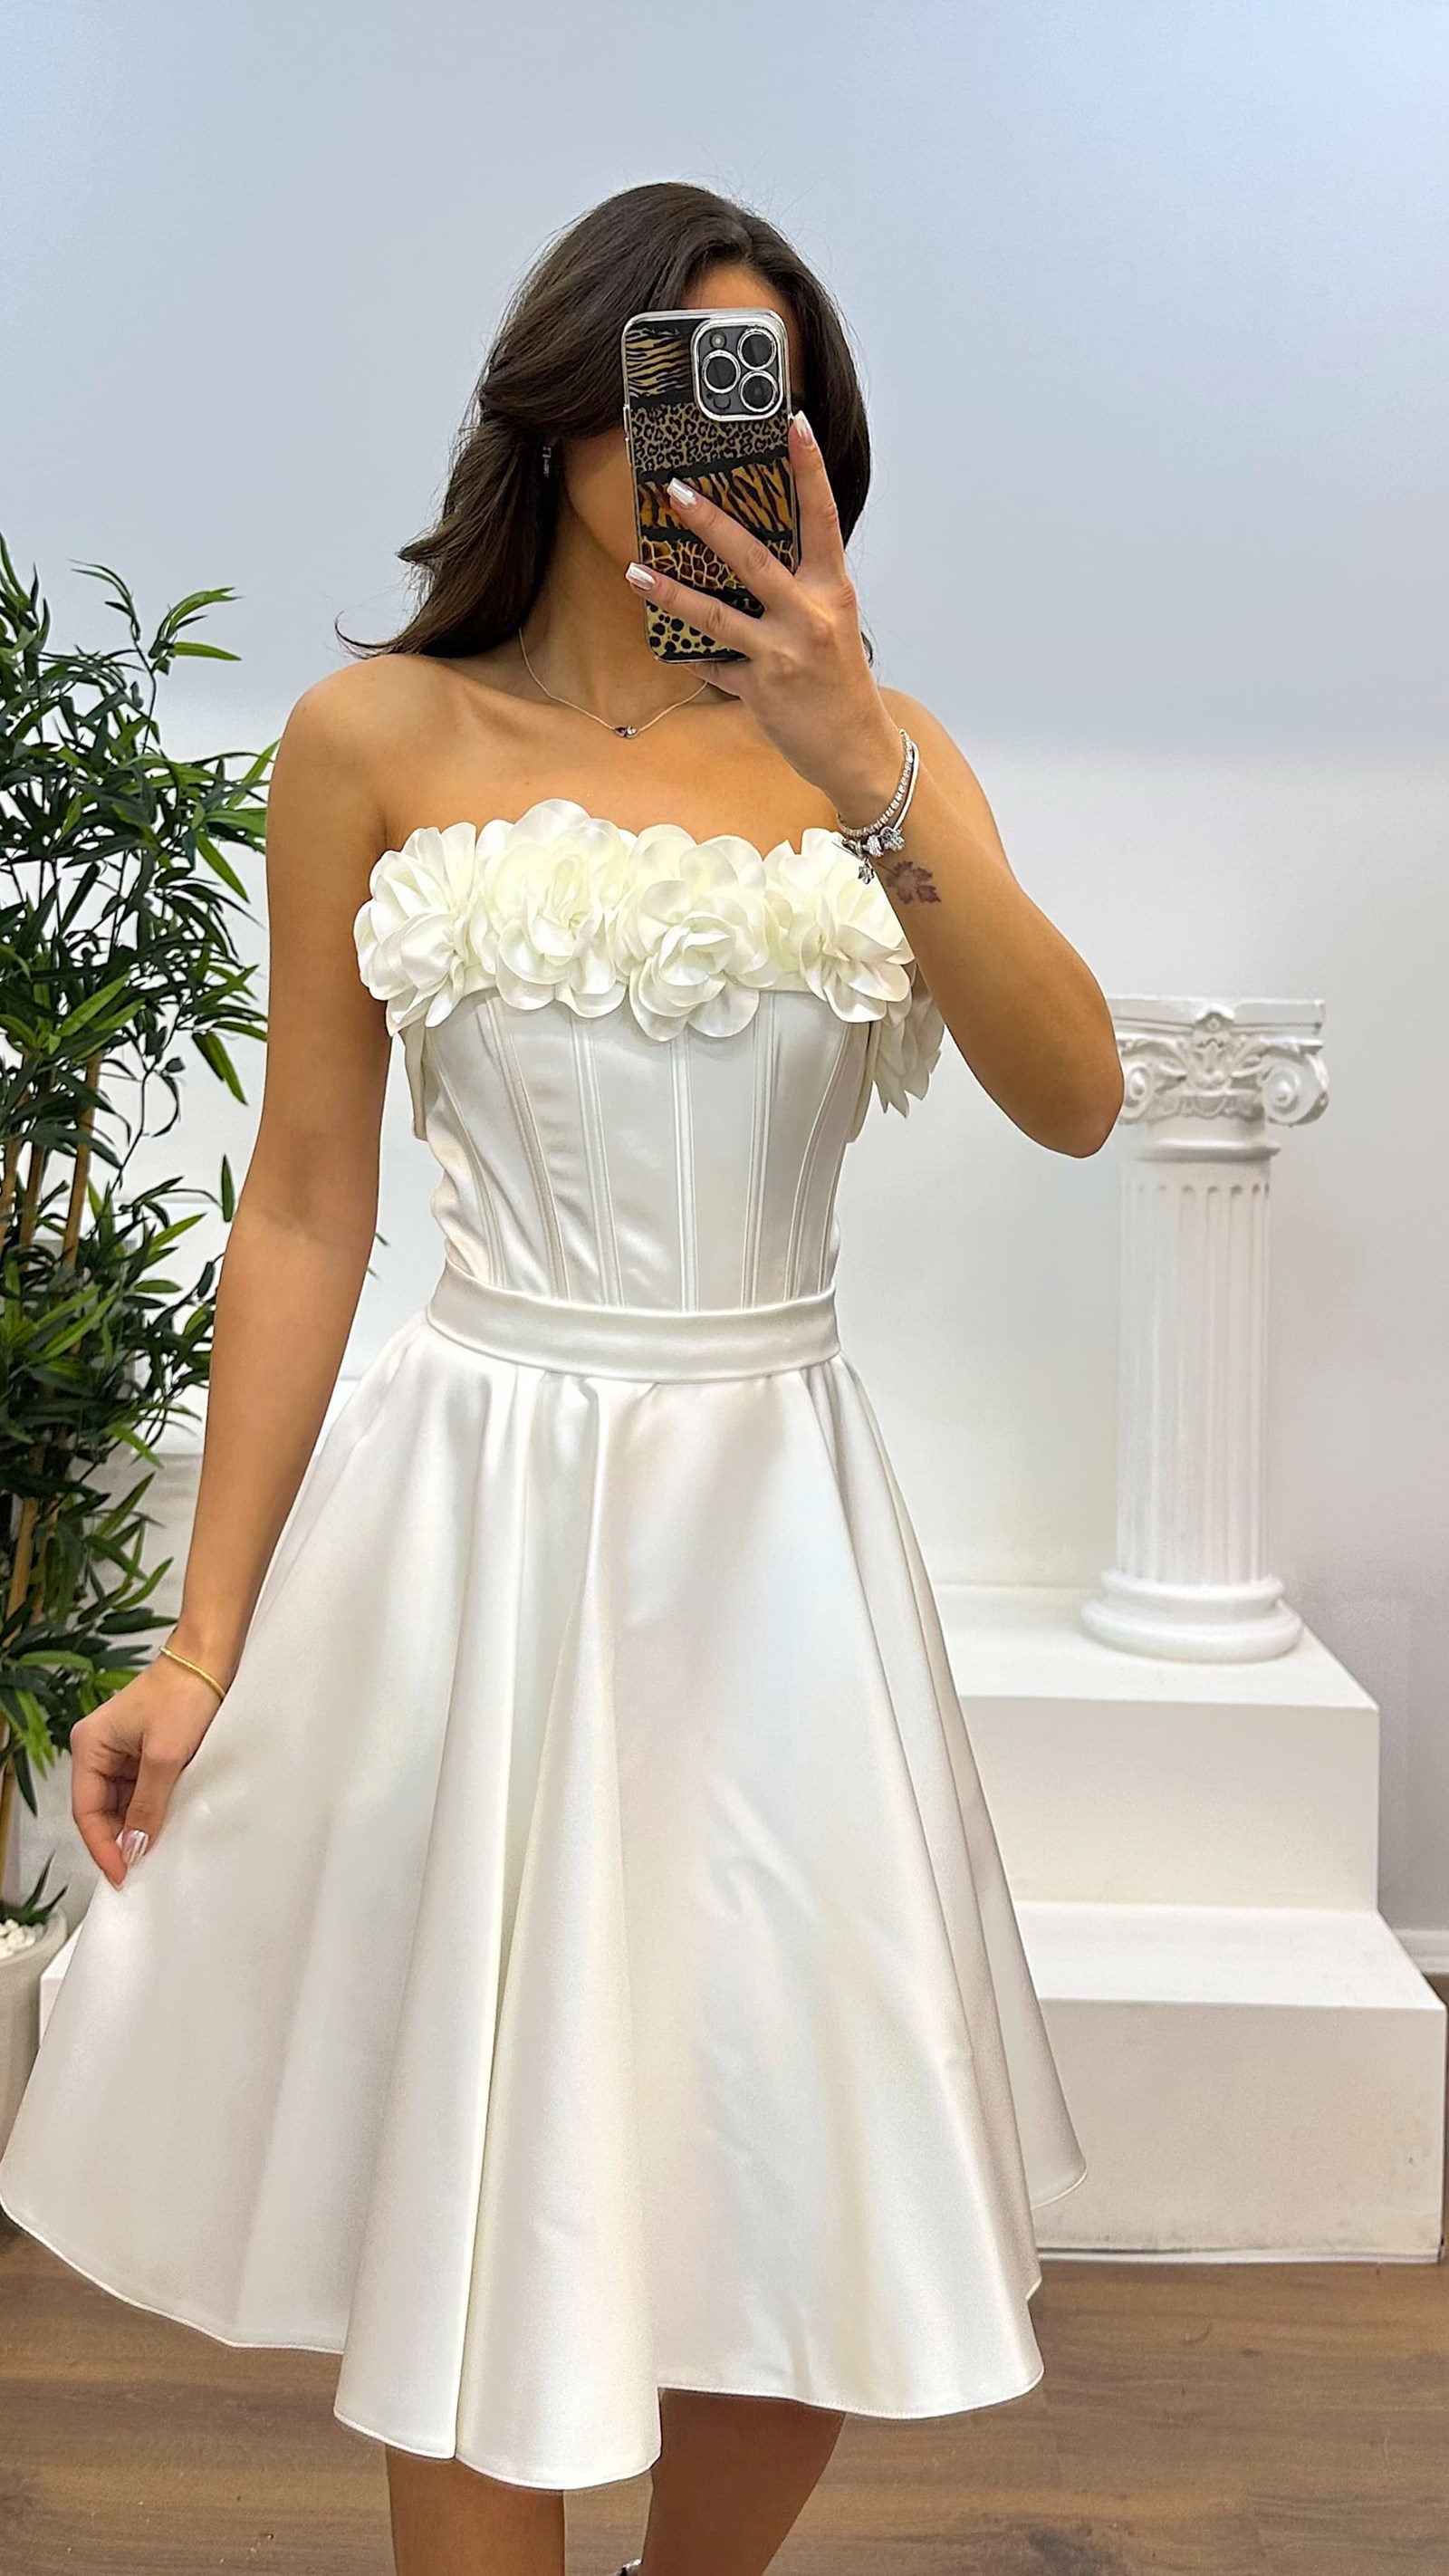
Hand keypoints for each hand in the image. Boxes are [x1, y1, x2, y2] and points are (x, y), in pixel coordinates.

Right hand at [70, 1654, 223, 1886]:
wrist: (211, 1660)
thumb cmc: (184, 1698)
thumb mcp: (165, 1757)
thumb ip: (147, 1805)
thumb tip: (133, 1848)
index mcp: (90, 1746)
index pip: (87, 1810)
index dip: (103, 1846)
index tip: (122, 1875)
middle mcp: (98, 1750)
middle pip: (102, 1809)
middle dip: (120, 1838)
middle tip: (141, 1871)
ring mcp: (121, 1751)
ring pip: (122, 1803)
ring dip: (137, 1825)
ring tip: (156, 1854)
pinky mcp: (144, 1751)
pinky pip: (141, 1790)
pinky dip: (151, 1809)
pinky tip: (165, 1826)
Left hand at [624, 412, 903, 822]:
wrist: (854, 748)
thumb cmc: (840, 681)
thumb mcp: (833, 624)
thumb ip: (801, 588)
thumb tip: (749, 551)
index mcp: (833, 591)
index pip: (822, 518)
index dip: (809, 470)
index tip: (793, 425)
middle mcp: (810, 617)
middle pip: (754, 560)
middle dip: (711, 524)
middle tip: (675, 491)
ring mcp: (783, 654)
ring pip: (717, 615)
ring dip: (672, 592)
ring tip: (635, 570)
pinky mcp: (760, 689)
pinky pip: (714, 665)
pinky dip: (690, 655)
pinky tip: (665, 645)